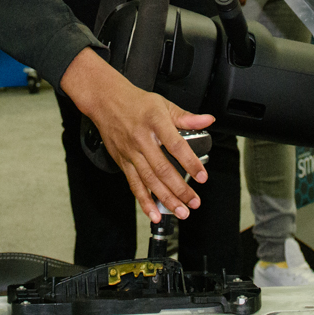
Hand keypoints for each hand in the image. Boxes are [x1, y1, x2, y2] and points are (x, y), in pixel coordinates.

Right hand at [59, 49, 211, 221]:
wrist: (106, 101)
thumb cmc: (136, 103)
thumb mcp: (163, 104)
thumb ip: (186, 117)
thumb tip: (208, 120)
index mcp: (155, 123)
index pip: (176, 146)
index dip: (191, 163)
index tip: (202, 176)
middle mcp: (142, 140)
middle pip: (162, 169)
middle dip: (180, 189)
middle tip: (194, 202)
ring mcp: (131, 153)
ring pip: (149, 181)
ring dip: (166, 199)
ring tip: (180, 211)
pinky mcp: (122, 162)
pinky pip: (134, 184)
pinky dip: (144, 201)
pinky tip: (154, 213)